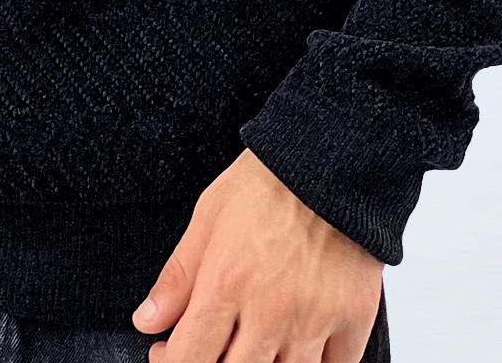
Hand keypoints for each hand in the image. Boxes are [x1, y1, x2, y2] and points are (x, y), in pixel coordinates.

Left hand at [131, 148, 383, 362]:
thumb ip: (178, 276)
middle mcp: (270, 310)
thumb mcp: (208, 217)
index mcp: (227, 282)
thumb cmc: (269, 182)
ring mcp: (314, 320)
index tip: (168, 353)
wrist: (333, 158)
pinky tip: (297, 347)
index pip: (189, 358)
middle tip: (211, 346)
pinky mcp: (353, 321)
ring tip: (253, 343)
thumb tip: (148, 322)